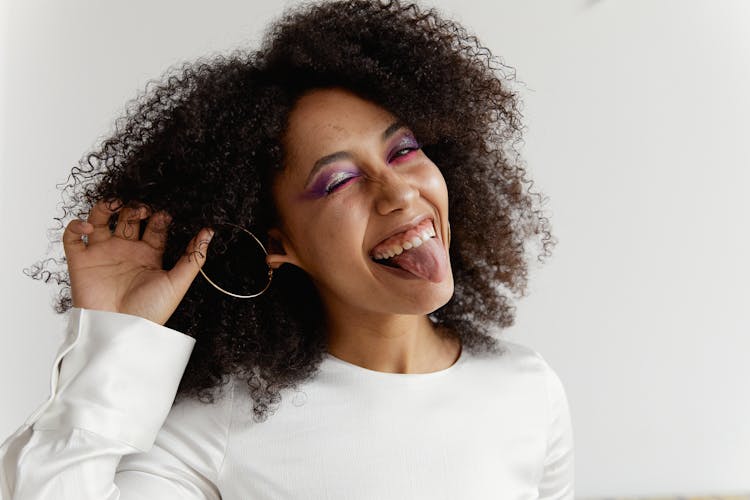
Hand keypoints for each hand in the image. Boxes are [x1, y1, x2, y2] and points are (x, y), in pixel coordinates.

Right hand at [62, 200, 212, 324]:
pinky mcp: (81, 261)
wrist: (121, 330)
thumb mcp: (178, 282)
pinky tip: (89, 225)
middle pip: (129, 218)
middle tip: (143, 208)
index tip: (165, 214)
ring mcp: (103, 254)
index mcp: (149, 255)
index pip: (155, 227)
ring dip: (106, 207)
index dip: (160, 217)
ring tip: (115, 204)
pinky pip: (72, 237)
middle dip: (136, 208)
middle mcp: (126, 251)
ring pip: (100, 219)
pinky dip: (76, 225)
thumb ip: (194, 257)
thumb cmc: (151, 311)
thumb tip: (209, 232)